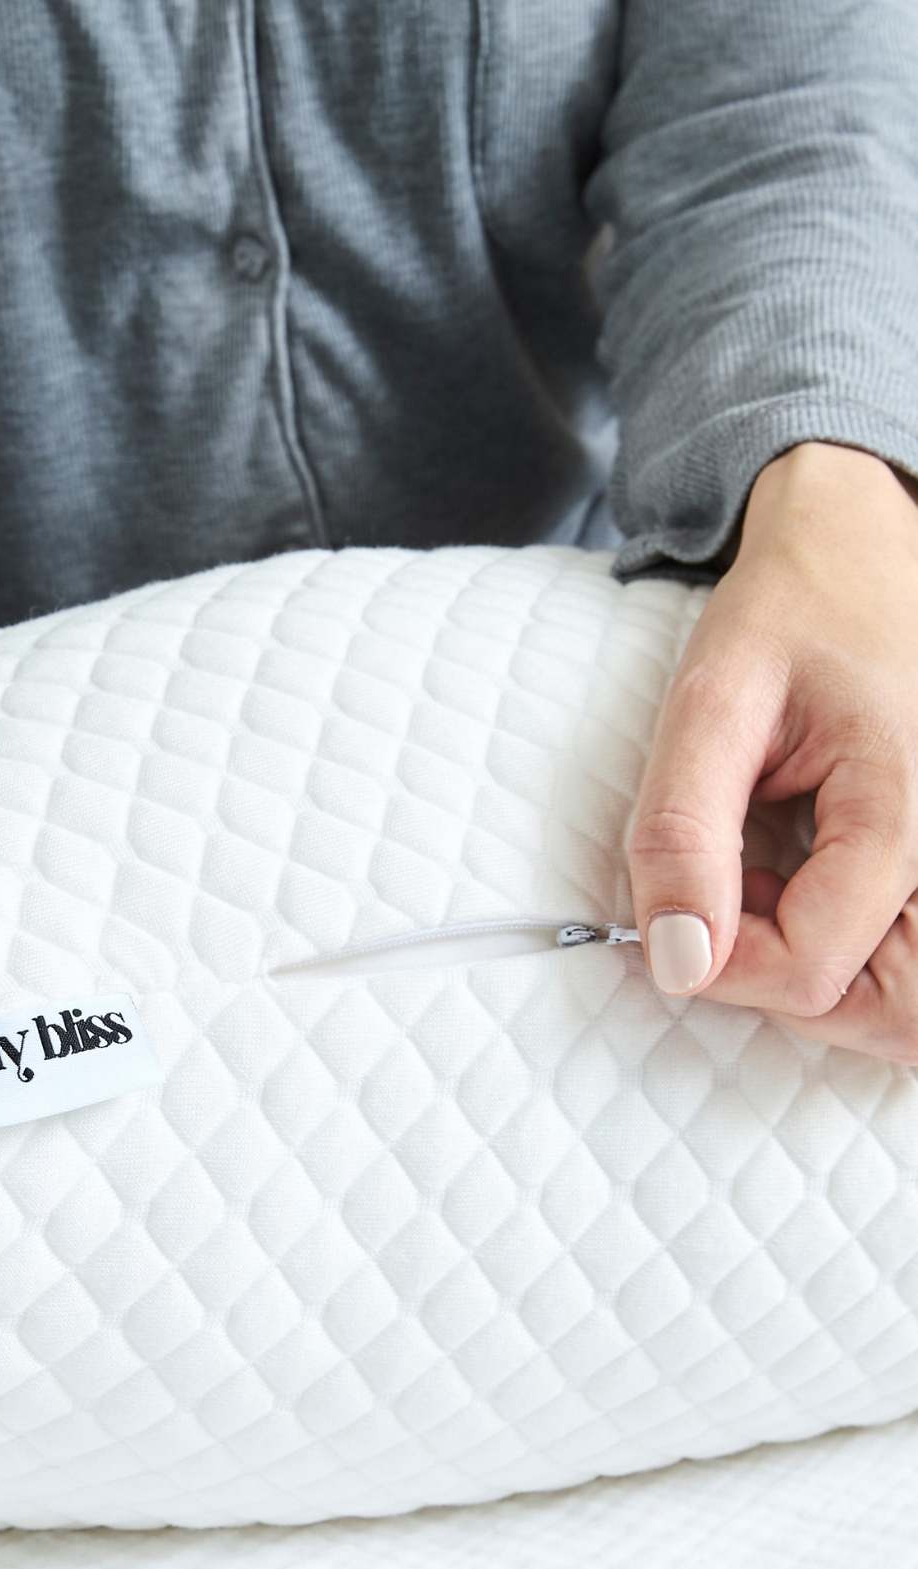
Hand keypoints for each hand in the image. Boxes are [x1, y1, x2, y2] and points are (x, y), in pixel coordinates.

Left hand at [626, 440, 917, 1059]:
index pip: (815, 969)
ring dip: (830, 984)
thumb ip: (683, 831)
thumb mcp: (712, 700)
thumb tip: (675, 960)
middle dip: (792, 991)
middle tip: (738, 907)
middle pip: (892, 1017)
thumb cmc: (793, 612)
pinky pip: (917, 969)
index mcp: (909, 808)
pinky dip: (861, 963)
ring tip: (777, 897)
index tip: (678, 909)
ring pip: (911, 1010)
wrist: (859, 551)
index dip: (722, 963)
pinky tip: (813, 896)